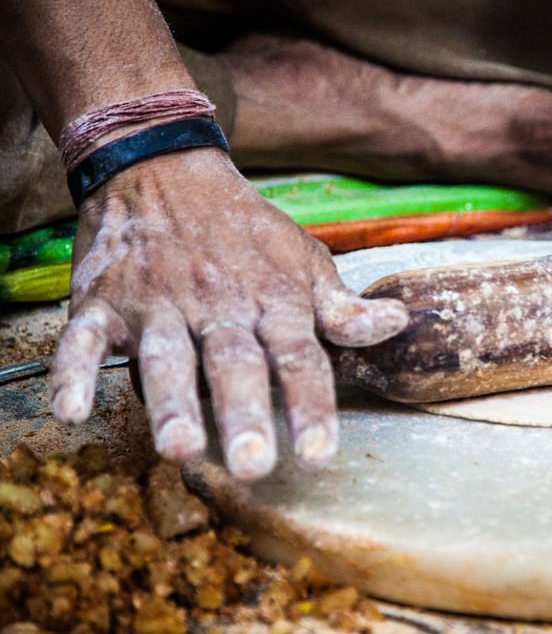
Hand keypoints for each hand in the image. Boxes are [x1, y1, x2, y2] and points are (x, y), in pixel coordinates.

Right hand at [49, 148, 407, 479]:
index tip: (321, 457)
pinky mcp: (105, 300)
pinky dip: (72, 372)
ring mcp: (159, 302)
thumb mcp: (305, 260)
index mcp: (273, 300)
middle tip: (253, 464)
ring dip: (170, 402)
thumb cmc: (246, 230)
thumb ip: (341, 307)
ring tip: (180, 447)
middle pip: (234, 363)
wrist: (165, 168)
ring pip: (166, 355)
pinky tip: (71, 410)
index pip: (300, 358)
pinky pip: (85, 337)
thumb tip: (398, 324)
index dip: (312, 407)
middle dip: (244, 412)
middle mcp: (219, 304)